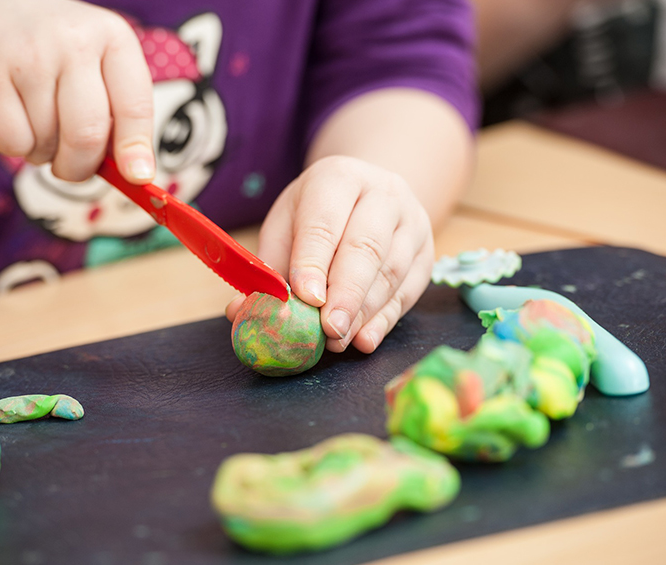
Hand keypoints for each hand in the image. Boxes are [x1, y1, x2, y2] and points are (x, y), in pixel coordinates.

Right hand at [0, 0, 154, 182]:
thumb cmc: (57, 57)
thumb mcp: (99, 70)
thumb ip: (121, 117)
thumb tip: (135, 175)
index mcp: (113, 38)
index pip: (134, 106)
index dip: (135, 148)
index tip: (137, 177)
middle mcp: (73, 40)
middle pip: (88, 134)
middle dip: (81, 166)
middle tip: (73, 167)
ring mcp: (28, 55)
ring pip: (48, 143)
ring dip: (44, 153)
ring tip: (38, 123)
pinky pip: (12, 142)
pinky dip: (14, 147)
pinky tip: (14, 118)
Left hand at [227, 156, 434, 353]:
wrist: (370, 194)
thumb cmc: (318, 214)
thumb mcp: (287, 225)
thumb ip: (268, 267)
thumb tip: (239, 311)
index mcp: (338, 177)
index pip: (325, 222)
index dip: (314, 262)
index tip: (306, 298)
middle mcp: (383, 194)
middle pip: (366, 247)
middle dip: (345, 293)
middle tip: (328, 330)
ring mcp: (411, 222)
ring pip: (391, 271)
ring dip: (363, 312)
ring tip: (339, 341)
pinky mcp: (426, 253)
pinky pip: (408, 291)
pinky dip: (385, 320)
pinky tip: (365, 339)